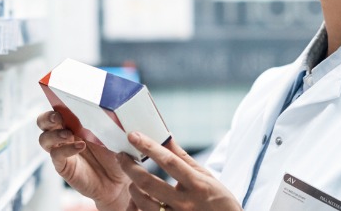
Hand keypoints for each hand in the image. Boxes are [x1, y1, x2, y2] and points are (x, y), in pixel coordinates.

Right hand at [37, 111, 132, 209]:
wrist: (119, 181)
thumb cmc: (116, 154)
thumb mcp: (114, 134)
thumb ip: (107, 122)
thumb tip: (109, 107)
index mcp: (75, 122)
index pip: (58, 108)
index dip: (55, 102)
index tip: (61, 97)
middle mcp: (65, 134)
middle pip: (44, 122)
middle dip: (48, 117)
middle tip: (58, 117)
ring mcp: (62, 150)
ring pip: (44, 139)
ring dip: (54, 134)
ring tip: (69, 134)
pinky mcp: (63, 165)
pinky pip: (56, 155)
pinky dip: (66, 149)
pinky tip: (79, 146)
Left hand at [117, 132, 240, 210]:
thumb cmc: (219, 201)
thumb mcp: (206, 176)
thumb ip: (183, 158)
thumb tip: (165, 137)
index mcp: (197, 184)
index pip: (169, 162)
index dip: (149, 147)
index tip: (133, 135)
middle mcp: (186, 203)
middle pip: (149, 183)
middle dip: (130, 167)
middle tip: (122, 157)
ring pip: (142, 202)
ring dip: (132, 188)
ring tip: (132, 179)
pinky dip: (137, 205)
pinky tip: (137, 198)